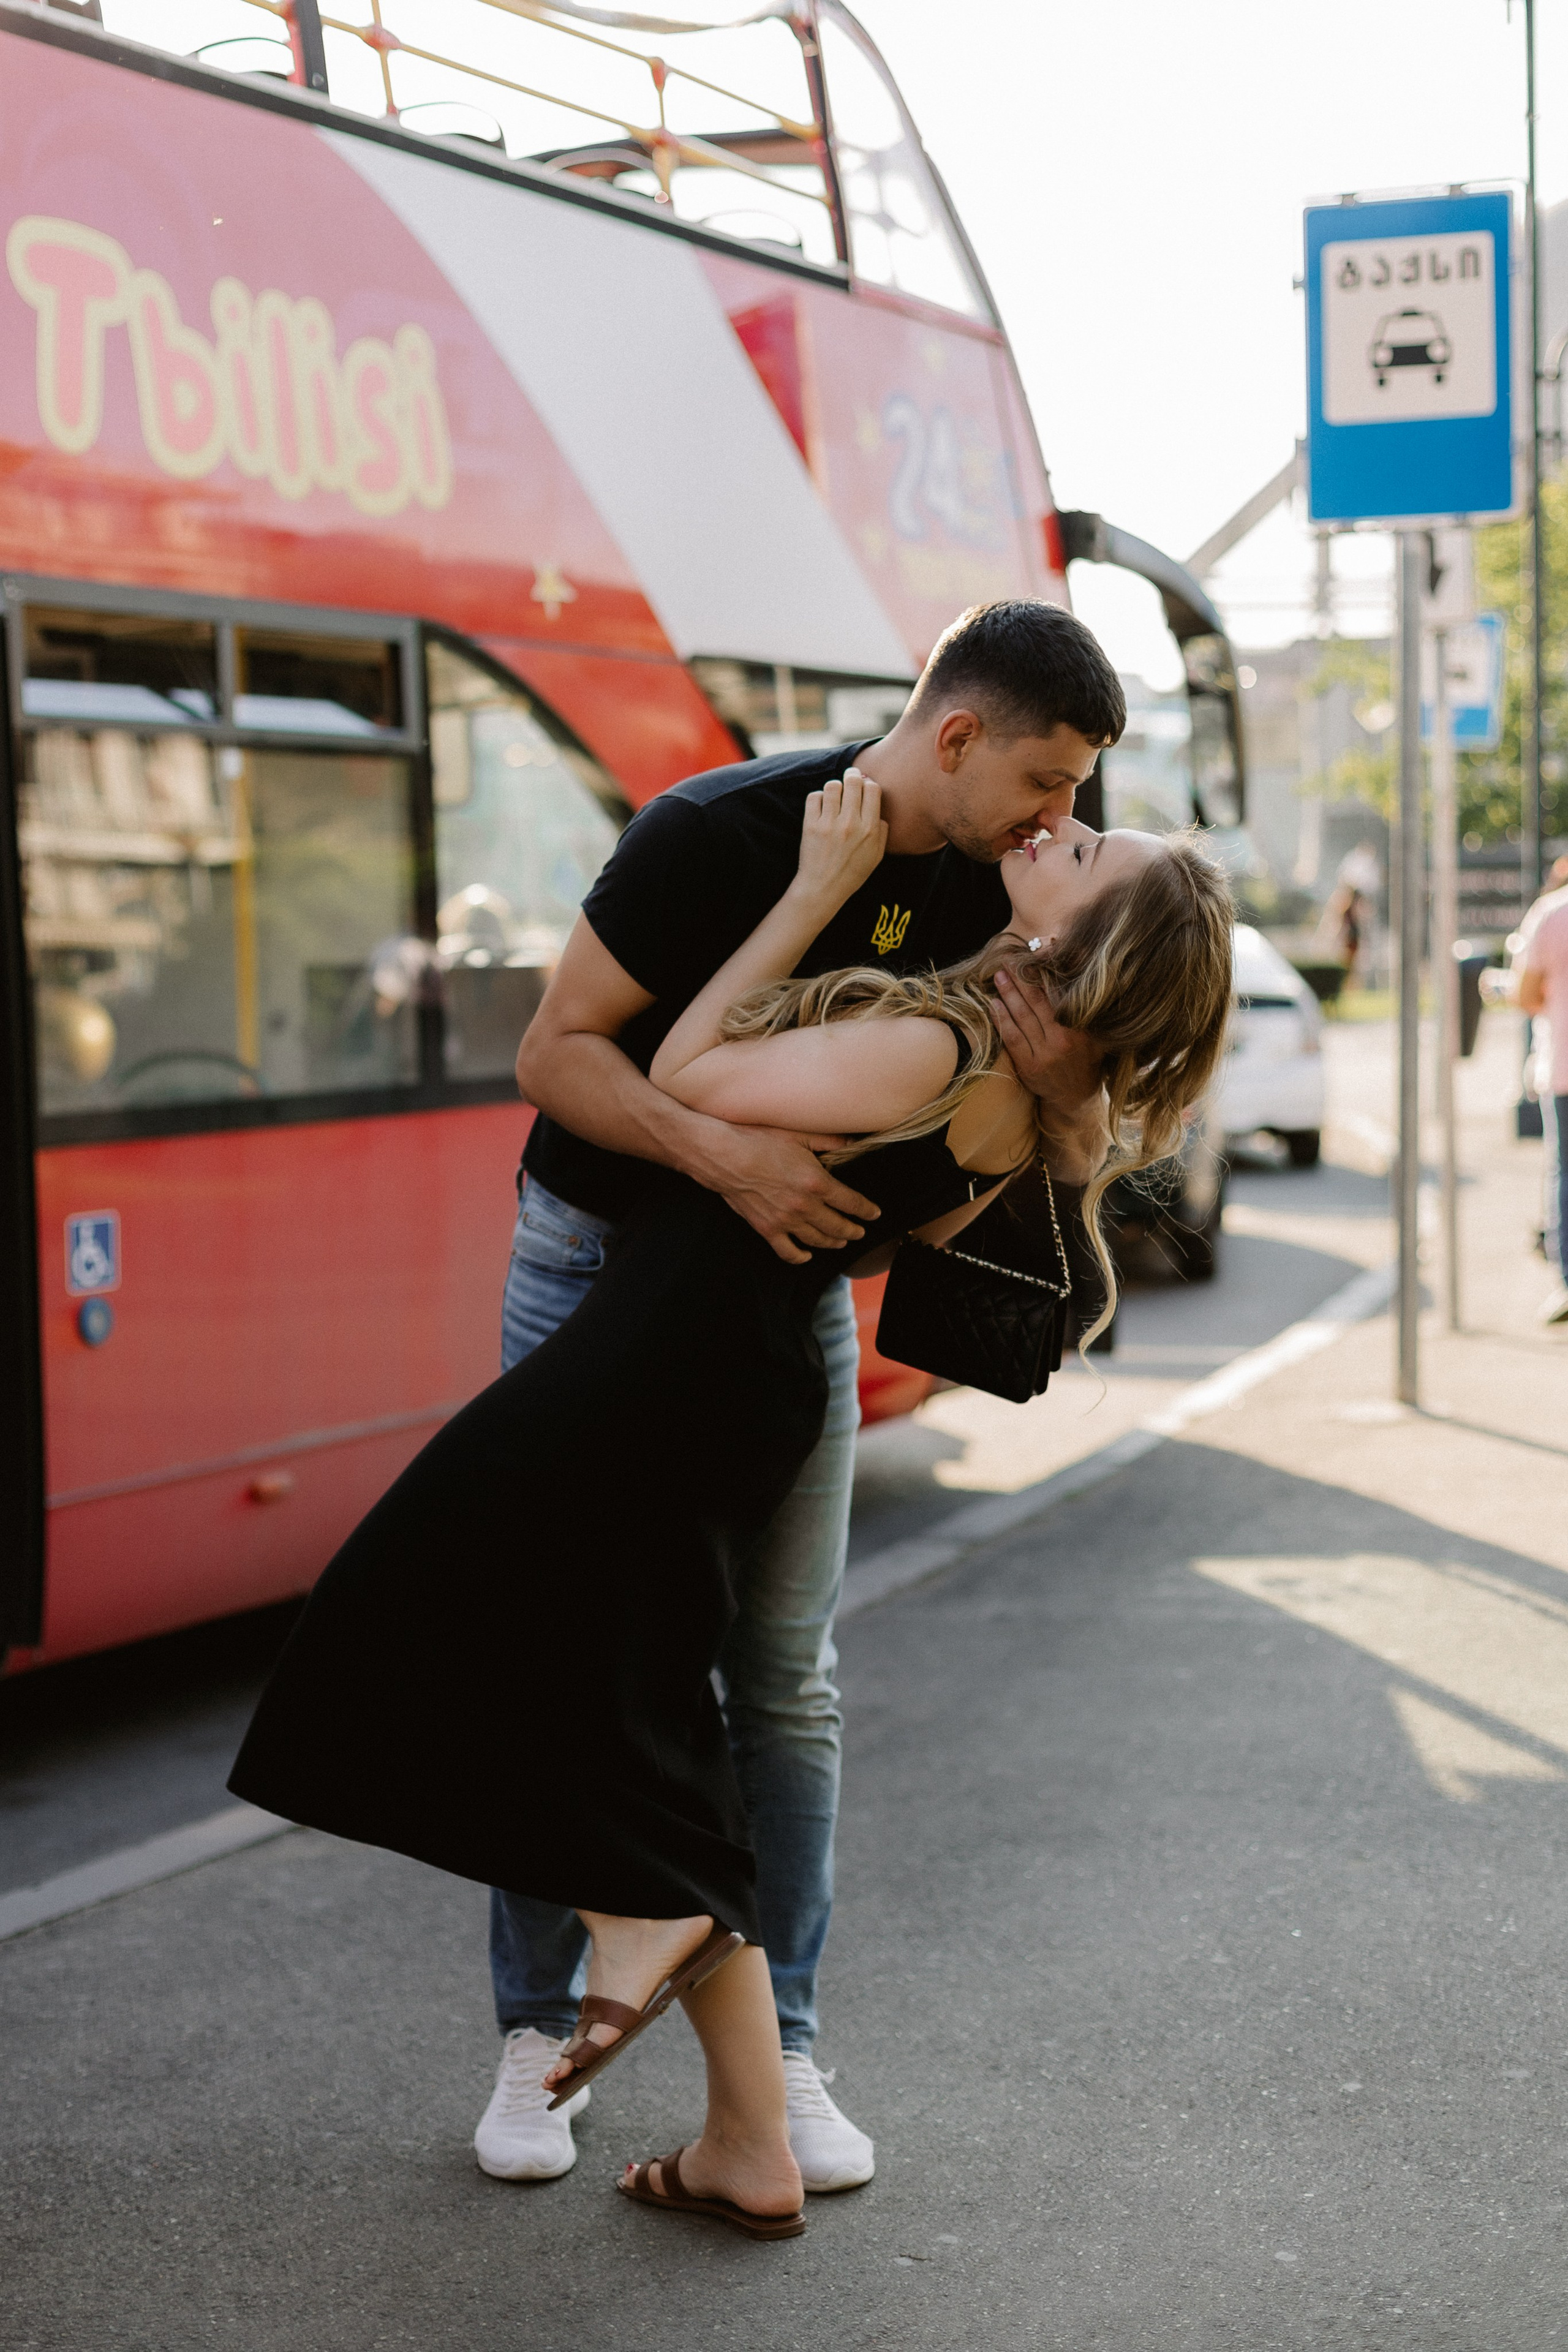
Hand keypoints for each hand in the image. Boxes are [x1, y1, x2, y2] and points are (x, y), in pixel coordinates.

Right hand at [689, 1122, 881, 1265]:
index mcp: (817, 1182)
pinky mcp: (766, 1228)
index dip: (866, 1210)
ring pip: (817, 1240)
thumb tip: (853, 1143)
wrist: (723, 1155)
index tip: (874, 1214)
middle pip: (838, 1226)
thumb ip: (829, 1140)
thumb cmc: (759, 1139)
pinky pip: (787, 1251)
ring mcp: (785, 1220)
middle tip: (860, 1231)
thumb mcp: (799, 1134)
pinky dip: (800, 1257)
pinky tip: (807, 1255)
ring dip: (833, 1242)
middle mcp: (804, 1206)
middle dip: (853, 1230)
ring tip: (840, 1241)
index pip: (852, 1202)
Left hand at [791, 769, 885, 917]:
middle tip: (851, 777)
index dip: (869, 783)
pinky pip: (814, 797)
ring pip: (833, 786)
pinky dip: (819, 797)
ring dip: (835, 787)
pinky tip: (822, 805)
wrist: (823, 888)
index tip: (865, 786)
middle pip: (853, 782)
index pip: (872, 789)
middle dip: (853, 776)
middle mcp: (850, 824)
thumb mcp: (877, 856)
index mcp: (869, 830)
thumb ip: (882, 831)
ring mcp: (829, 824)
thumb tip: (879, 810)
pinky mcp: (810, 825)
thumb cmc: (852, 873)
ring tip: (835, 794)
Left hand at [994, 967, 1107, 1183]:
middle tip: (1008, 958)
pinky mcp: (1029, 1066)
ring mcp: (1046, 1055)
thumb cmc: (1085, 1058)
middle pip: (1038, 1001)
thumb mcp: (1097, 1034)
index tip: (1036, 953)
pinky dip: (1002, 1019)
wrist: (1076, 1098)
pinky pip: (1012, 1038)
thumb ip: (1089, 1007)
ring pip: (1022, 1017)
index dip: (1046, 972)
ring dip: (1009, 994)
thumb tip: (1076, 968)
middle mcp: (1065, 1040)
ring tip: (999, 975)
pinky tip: (995, 1004)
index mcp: (1083, 1029)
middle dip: (1021, 977)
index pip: (1061, 993)